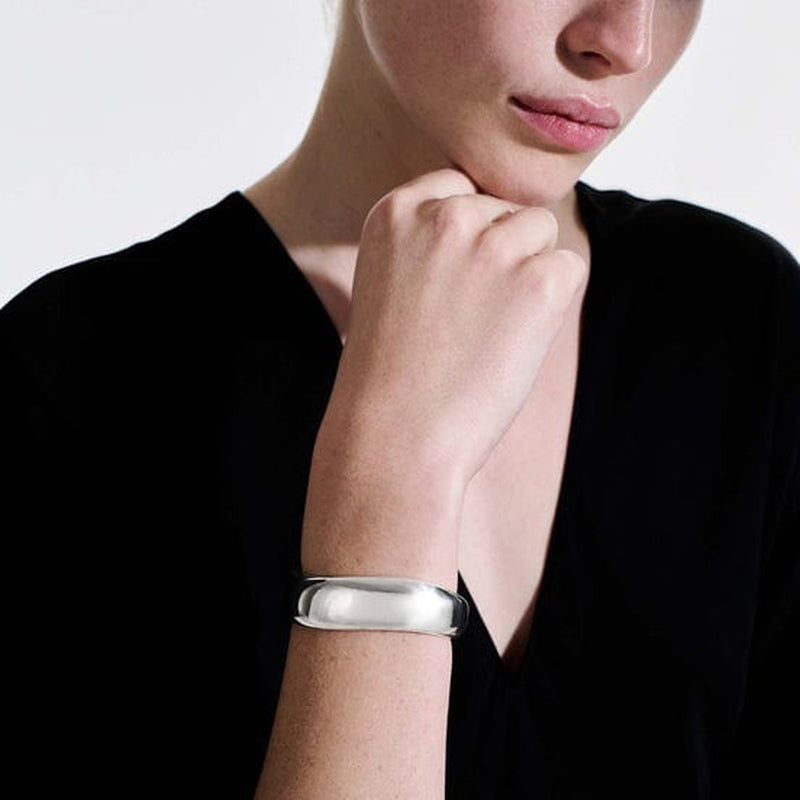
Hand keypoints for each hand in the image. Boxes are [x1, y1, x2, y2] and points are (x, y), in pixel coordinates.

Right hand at [322, 167, 587, 490]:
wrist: (394, 439)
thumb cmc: (390, 378)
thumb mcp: (389, 285)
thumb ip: (430, 244)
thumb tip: (499, 223)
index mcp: (396, 210)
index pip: (460, 191)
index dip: (468, 238)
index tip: (452, 287)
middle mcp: (445, 214)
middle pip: (505, 210)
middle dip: (499, 255)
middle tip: (467, 321)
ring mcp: (493, 245)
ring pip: (541, 232)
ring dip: (528, 274)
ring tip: (487, 333)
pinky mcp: (539, 281)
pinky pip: (569, 269)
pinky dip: (552, 306)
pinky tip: (512, 343)